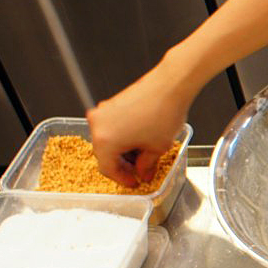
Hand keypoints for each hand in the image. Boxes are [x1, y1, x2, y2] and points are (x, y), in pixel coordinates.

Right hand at [86, 67, 191, 186]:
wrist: (170, 85)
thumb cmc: (163, 112)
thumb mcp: (157, 148)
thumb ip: (147, 165)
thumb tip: (144, 172)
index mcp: (104, 140)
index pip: (108, 168)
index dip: (122, 178)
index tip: (134, 182)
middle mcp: (98, 124)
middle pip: (105, 153)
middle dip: (123, 164)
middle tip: (140, 171)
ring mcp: (103, 112)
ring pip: (109, 140)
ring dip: (124, 151)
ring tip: (144, 155)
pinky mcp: (111, 103)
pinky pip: (112, 127)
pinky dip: (123, 137)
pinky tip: (141, 140)